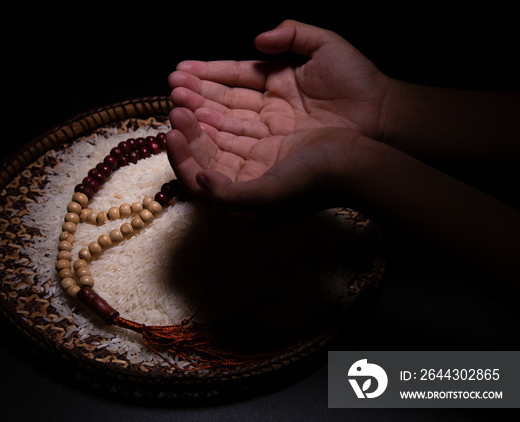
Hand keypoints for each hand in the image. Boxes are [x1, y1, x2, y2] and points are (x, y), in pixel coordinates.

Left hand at [167, 106, 362, 213]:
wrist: (357, 166)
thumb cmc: (315, 182)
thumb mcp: (271, 194)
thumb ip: (231, 196)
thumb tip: (200, 181)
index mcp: (242, 210)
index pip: (199, 185)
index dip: (182, 158)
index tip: (172, 132)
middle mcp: (245, 192)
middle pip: (204, 163)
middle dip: (188, 137)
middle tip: (176, 110)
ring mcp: (256, 170)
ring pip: (216, 147)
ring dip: (199, 126)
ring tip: (184, 102)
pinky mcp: (267, 152)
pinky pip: (232, 136)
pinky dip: (218, 122)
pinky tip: (207, 106)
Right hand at [168, 20, 393, 141]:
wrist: (384, 118)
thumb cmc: (359, 82)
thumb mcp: (325, 46)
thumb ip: (291, 35)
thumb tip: (257, 41)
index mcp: (276, 83)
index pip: (234, 77)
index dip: (208, 73)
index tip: (181, 71)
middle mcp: (268, 111)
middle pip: (224, 103)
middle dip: (196, 96)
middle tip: (173, 90)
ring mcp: (270, 135)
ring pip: (226, 126)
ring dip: (200, 118)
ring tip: (178, 109)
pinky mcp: (274, 158)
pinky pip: (238, 151)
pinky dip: (215, 144)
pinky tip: (197, 135)